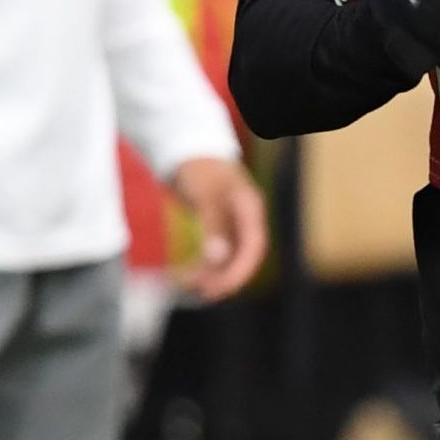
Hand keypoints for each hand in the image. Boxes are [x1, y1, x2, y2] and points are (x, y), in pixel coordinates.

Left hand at [170, 157, 268, 300]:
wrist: (185, 147)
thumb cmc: (199, 166)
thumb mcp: (207, 194)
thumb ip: (214, 225)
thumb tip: (218, 259)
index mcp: (250, 210)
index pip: (254, 249)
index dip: (239, 272)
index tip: (218, 289)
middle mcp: (245, 218)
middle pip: (243, 257)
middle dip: (225, 277)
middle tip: (201, 292)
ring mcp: (232, 222)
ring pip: (228, 257)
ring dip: (213, 273)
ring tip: (189, 284)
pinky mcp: (217, 226)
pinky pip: (215, 252)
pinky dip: (204, 264)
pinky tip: (188, 273)